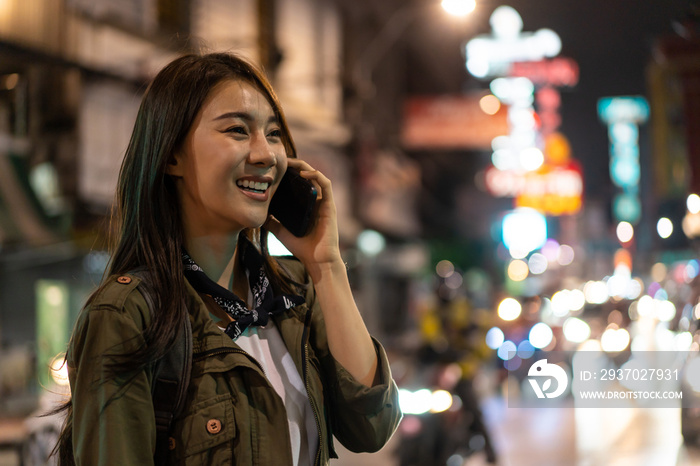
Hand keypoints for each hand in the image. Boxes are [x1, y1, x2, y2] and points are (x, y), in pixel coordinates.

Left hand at [265, 159, 342, 279]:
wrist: (316, 260)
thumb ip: (271, 221)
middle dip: (295, 165)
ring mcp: (324, 201)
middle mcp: (316, 200)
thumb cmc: (301, 247)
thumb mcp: (280, 231)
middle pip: (307, 175)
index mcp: (306, 204)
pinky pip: (326, 184)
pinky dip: (316, 175)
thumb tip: (257, 212)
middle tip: (281, 160)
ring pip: (316, 175)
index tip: (275, 167)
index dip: (289, 172)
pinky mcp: (330, 204)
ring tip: (291, 162)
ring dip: (304, 166)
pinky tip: (303, 173)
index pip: (298, 183)